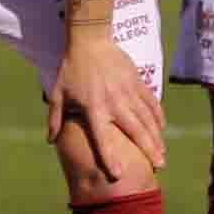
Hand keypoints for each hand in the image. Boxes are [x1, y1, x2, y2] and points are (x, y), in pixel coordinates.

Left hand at [47, 28, 166, 181]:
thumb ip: (55, 119)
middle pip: (134, 130)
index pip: (102, 138)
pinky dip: (158, 115)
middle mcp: (113, 102)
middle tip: (159, 166)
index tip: (118, 174)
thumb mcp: (58, 94)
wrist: (90, 40)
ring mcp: (127, 91)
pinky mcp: (136, 81)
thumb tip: (50, 141)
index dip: (109, 156)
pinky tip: (162, 128)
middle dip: (148, 149)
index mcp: (93, 108)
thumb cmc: (71, 69)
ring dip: (156, 137)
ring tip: (163, 154)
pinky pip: (151, 101)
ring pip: (146, 118)